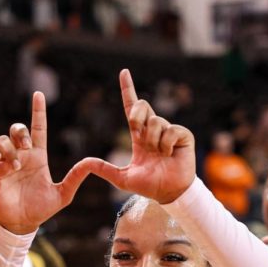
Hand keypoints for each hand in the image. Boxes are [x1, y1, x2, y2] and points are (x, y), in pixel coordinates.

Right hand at [0, 91, 89, 234]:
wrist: (22, 223)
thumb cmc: (42, 209)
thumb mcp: (63, 195)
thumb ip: (75, 179)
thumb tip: (90, 163)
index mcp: (37, 157)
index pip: (38, 128)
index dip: (38, 111)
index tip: (38, 94)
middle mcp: (21, 156)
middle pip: (16, 129)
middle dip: (19, 131)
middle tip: (26, 146)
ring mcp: (5, 163)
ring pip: (1, 141)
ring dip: (8, 150)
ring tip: (15, 166)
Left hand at [71, 70, 195, 203]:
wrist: (168, 193)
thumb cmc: (149, 185)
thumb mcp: (122, 178)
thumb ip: (104, 169)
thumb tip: (84, 163)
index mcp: (140, 136)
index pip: (132, 108)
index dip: (127, 90)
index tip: (124, 72)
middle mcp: (154, 130)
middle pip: (143, 105)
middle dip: (137, 116)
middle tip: (137, 133)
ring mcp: (169, 131)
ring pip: (155, 121)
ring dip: (153, 140)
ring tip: (159, 154)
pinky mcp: (183, 135)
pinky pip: (171, 130)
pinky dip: (167, 144)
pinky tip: (170, 154)